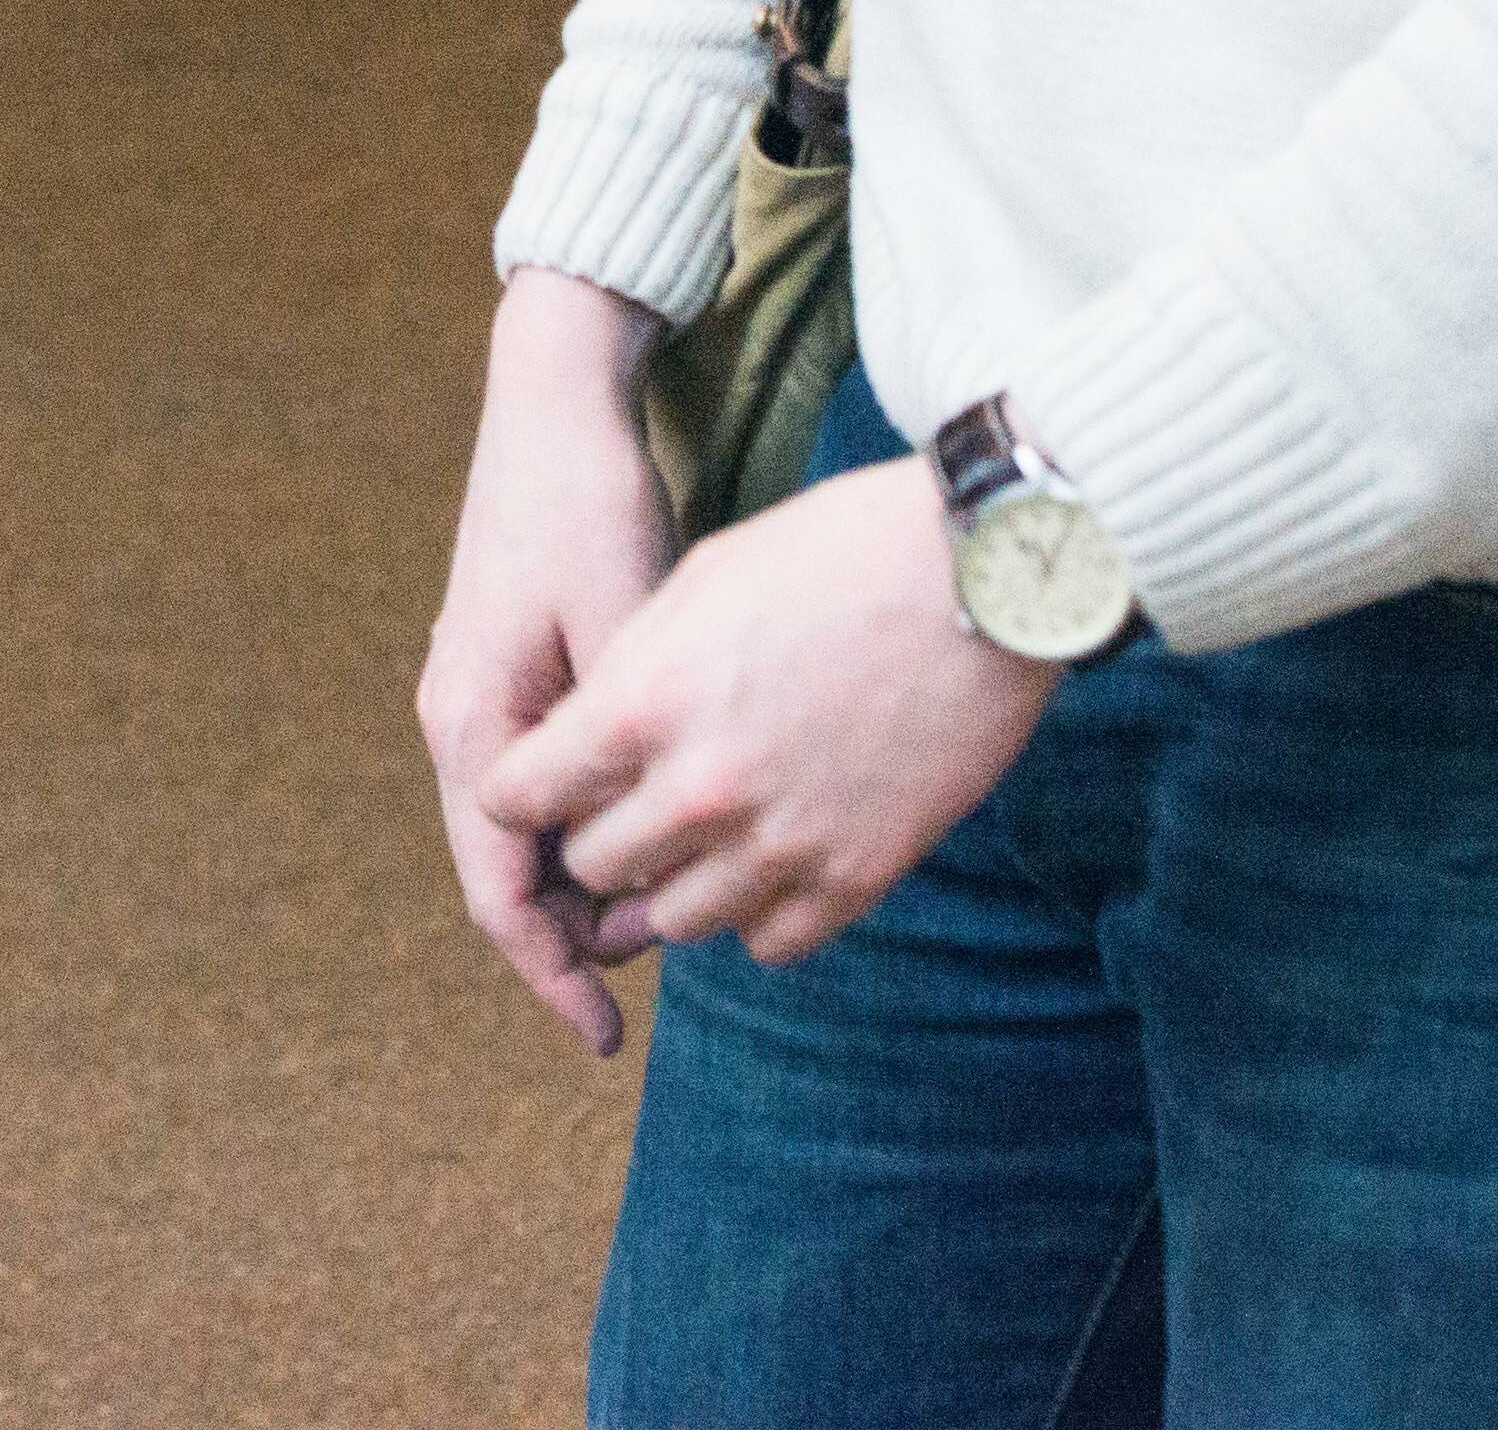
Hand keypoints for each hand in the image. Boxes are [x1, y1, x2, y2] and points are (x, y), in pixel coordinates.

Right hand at [423, 273, 686, 1051]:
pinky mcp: (514, 676)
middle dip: (577, 941)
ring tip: (679, 912)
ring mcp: (483, 699)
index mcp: (472, 724)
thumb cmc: (588, 506)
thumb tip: (653, 850)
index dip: (550, 974)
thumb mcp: (624, 627)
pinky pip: (547, 787)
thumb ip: (629, 742)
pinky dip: (595, 828)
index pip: (498, 892)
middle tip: (662, 980)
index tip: (603, 1039)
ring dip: (589, 885)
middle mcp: (461, 723)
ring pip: (530, 834)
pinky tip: (660, 838)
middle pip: (509, 874)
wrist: (553, 407)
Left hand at [477, 453, 1057, 970]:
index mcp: (643, 704)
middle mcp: (700, 789)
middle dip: (597, 834)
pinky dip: (755, 913)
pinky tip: (769, 859)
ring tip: (702, 832)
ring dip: (673, 881)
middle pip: (591, 866)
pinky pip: (768, 943)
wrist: (981, 577)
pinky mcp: (857, 877)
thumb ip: (628, 671)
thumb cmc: (835, 553)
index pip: (517, 797)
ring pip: (673, 920)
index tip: (549, 779)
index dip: (526, 788)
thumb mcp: (699, 584)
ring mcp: (781, 844)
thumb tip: (585, 736)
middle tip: (630, 801)